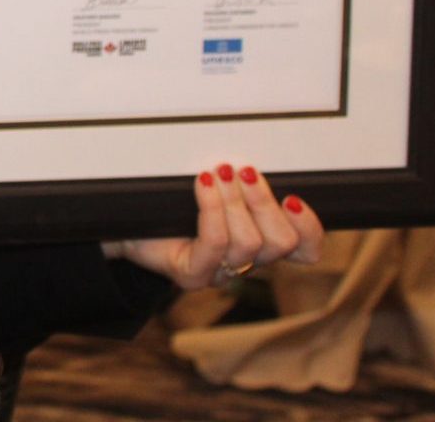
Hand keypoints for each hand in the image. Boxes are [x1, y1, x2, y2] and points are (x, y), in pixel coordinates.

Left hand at [102, 163, 323, 289]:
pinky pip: (214, 245)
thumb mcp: (218, 184)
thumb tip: (257, 160)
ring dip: (234, 201)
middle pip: (282, 243)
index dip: (310, 228)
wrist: (124, 219)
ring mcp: (219, 272)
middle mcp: (246, 261)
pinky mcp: (192, 274)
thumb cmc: (173, 198)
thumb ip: (244, 180)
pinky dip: (212, 209)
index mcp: (262, 242)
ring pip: (249, 243)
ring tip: (217, 173)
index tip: (293, 197)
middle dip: (264, 201)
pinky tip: (204, 184)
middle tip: (242, 171)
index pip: (306, 250)